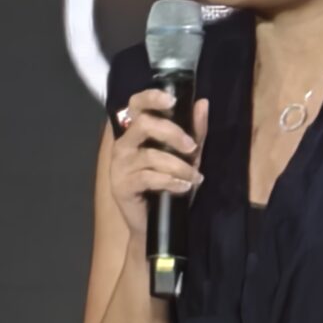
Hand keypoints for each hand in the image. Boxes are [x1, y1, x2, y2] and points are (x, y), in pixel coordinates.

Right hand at [109, 88, 210, 237]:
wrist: (153, 225)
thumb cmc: (168, 187)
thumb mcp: (187, 157)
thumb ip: (194, 132)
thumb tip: (203, 103)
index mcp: (136, 132)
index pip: (136, 105)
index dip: (151, 97)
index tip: (172, 100)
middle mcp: (123, 144)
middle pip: (144, 125)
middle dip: (173, 133)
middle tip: (192, 148)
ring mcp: (120, 165)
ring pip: (151, 155)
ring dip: (179, 166)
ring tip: (194, 177)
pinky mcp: (121, 185)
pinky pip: (149, 177)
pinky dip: (171, 182)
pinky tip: (183, 187)